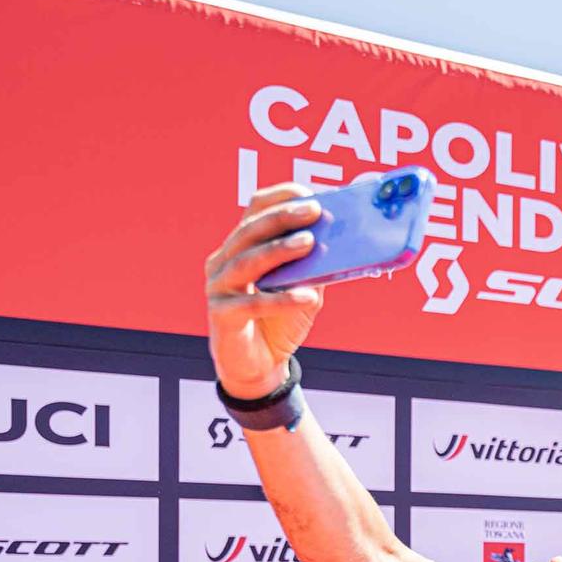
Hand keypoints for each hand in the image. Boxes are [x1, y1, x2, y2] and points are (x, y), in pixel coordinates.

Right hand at [205, 183, 326, 398]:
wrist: (258, 367)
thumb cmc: (279, 322)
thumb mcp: (304, 289)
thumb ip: (315, 267)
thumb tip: (343, 243)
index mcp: (240, 247)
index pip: (253, 211)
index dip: (279, 198)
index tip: (309, 195)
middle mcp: (223, 262)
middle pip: (250, 231)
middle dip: (283, 218)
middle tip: (314, 211)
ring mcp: (218, 288)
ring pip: (247, 262)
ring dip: (279, 250)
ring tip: (309, 243)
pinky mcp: (222, 315)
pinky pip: (253, 303)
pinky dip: (281, 299)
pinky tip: (307, 296)